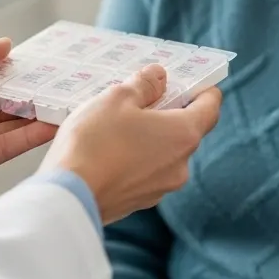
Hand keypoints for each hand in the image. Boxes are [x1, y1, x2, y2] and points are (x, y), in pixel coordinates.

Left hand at [0, 39, 56, 190]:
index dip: (25, 73)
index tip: (54, 65)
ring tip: (71, 103)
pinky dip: (28, 137)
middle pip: (11, 105)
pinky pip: (3, 150)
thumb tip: (9, 45)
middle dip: (39, 95)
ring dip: (41, 116)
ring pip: (13, 127)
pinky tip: (50, 123)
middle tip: (74, 85)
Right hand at [40, 64, 221, 223]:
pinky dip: (134, 157)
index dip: (202, 90)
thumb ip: (144, 84)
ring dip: (148, 135)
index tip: (188, 80)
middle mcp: (180, 165)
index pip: (210, 107)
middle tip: (140, 96)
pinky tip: (108, 148)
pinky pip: (145, 171)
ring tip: (116, 123)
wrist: (68, 197)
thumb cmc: (95, 142)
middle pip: (185, 129)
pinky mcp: (139, 202)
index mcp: (183, 135)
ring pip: (163, 151)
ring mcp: (160, 188)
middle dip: (166, 111)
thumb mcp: (118, 97)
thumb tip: (159, 76)